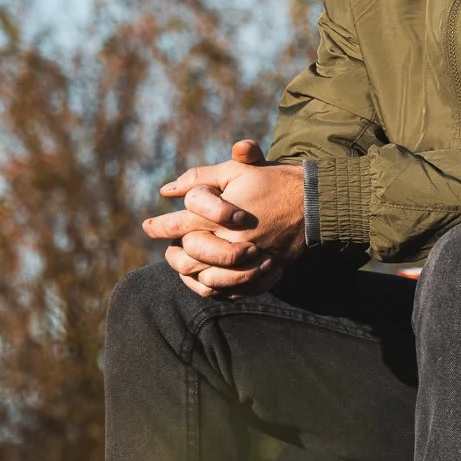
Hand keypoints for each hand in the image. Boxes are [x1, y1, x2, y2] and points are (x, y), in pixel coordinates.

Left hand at [144, 140, 302, 296]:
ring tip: (184, 266)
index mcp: (221, 216)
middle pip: (189, 258)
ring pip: (207, 280)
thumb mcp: (236, 169)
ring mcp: (248, 262)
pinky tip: (207, 280)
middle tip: (168, 251)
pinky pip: (231, 291)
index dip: (160, 227)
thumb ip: (199, 178)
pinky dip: (215, 289)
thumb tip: (166, 190)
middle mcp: (232, 242)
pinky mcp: (262, 275)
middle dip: (173, 255)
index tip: (148, 227)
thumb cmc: (272, 181)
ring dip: (191, 274)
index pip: (179, 226)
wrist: (312, 203)